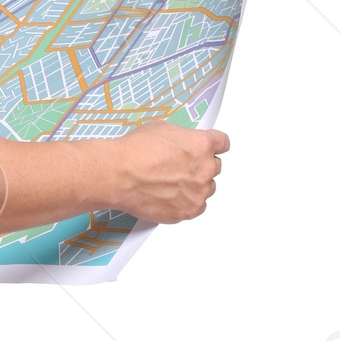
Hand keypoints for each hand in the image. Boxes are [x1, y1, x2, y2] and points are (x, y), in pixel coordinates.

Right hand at [104, 123, 228, 223]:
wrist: (116, 175)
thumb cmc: (133, 152)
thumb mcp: (162, 129)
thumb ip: (182, 138)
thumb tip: (181, 144)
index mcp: (202, 144)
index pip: (223, 143)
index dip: (214, 146)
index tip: (209, 149)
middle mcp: (205, 168)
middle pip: (215, 167)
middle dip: (200, 166)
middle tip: (181, 168)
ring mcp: (198, 192)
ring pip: (207, 189)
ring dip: (195, 186)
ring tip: (172, 184)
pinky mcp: (188, 211)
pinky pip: (197, 208)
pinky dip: (187, 203)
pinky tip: (171, 197)